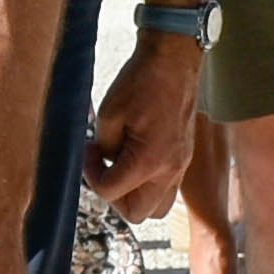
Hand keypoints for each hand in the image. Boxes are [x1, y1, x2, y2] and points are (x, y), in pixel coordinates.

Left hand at [87, 23, 202, 220]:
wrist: (174, 60)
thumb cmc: (141, 82)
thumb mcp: (109, 115)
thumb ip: (105, 149)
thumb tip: (106, 163)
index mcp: (149, 161)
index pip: (111, 192)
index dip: (91, 175)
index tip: (88, 150)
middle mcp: (170, 170)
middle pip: (137, 213)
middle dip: (115, 197)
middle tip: (104, 169)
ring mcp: (181, 165)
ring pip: (157, 207)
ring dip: (135, 196)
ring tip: (122, 170)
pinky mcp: (185, 156)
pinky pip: (167, 187)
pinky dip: (149, 183)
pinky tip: (136, 157)